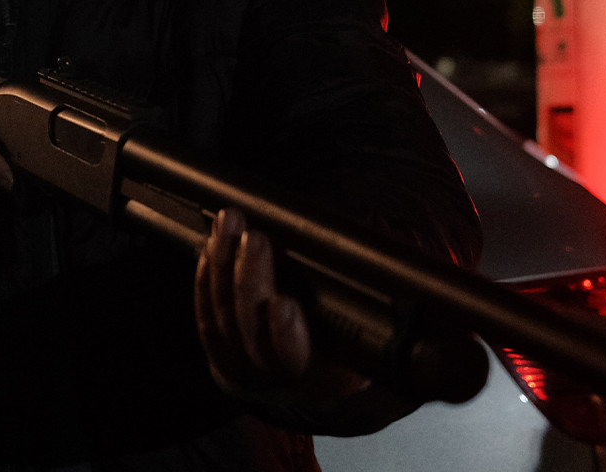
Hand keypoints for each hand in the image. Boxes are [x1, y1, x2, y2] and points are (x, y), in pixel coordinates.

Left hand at [194, 208, 371, 409]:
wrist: (302, 381)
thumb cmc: (343, 350)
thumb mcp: (368, 340)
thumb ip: (376, 312)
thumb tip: (402, 262)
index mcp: (315, 378)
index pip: (294, 359)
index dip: (285, 334)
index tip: (283, 304)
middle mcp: (270, 376)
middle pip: (248, 330)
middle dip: (250, 280)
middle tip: (255, 239)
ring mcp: (237, 363)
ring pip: (221, 316)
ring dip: (223, 265)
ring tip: (230, 224)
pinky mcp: (217, 348)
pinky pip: (204, 312)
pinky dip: (206, 277)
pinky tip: (211, 245)